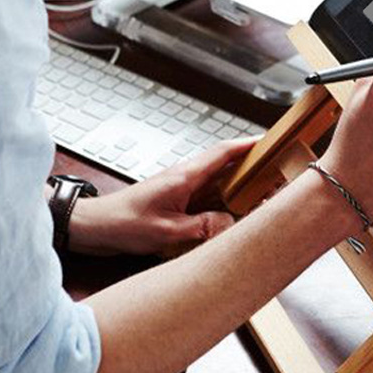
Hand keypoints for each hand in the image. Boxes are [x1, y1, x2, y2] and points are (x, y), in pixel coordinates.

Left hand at [68, 137, 256, 256]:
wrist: (95, 226)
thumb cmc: (122, 223)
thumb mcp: (165, 231)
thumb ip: (200, 228)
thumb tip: (230, 225)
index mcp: (185, 176)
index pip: (224, 152)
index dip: (249, 145)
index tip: (271, 141)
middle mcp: (186, 177)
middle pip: (226, 165)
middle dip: (251, 165)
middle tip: (277, 170)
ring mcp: (181, 188)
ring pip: (218, 181)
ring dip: (238, 185)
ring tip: (262, 192)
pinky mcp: (176, 202)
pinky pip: (207, 197)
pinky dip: (223, 201)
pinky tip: (232, 213)